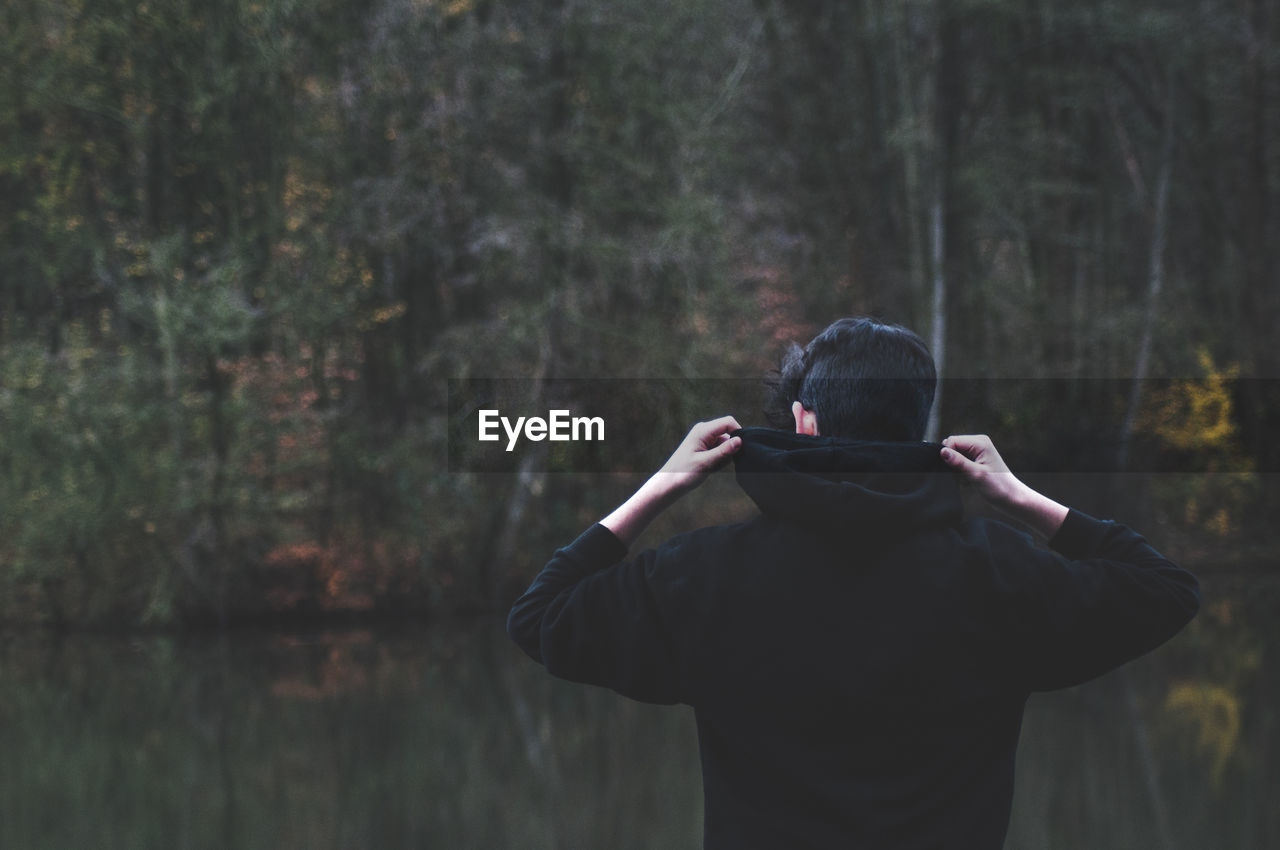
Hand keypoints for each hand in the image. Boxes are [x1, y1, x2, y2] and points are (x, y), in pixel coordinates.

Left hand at [600, 416, 742, 546]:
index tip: (741, 449)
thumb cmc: (684, 473)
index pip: (729, 422)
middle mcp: (705, 431)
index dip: (739, 433)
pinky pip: (720, 450)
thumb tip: (740, 440)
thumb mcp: (706, 463)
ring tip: (712, 467)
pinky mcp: (705, 447)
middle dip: (730, 448)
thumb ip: (724, 451)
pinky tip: (710, 468)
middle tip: (719, 463)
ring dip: (724, 456)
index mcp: (703, 430)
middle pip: (729, 433)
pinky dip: (720, 459)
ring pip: (726, 443)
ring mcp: (705, 439)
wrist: (669, 483)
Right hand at [940, 434, 1019, 504]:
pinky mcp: (975, 458)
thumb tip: (942, 451)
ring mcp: (977, 450)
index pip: (952, 441)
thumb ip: (958, 462)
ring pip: (954, 453)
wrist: (1011, 498)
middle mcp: (978, 442)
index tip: (955, 469)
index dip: (948, 454)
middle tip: (963, 473)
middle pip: (952, 445)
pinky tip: (967, 476)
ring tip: (967, 475)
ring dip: (955, 465)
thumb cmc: (998, 486)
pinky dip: (959, 468)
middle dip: (952, 459)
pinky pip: (959, 459)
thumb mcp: (976, 474)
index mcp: (980, 442)